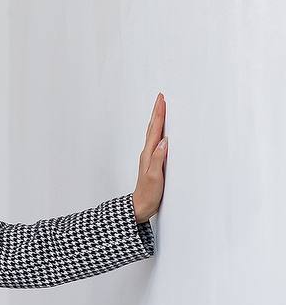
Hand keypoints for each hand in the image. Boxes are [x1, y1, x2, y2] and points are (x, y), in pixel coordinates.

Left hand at [133, 92, 167, 222]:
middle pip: (152, 128)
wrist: (140, 206)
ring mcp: (148, 157)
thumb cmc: (148, 194)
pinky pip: (155, 142)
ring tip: (160, 109)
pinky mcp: (151, 162)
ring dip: (157, 120)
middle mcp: (147, 153)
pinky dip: (158, 132)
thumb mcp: (154, 177)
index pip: (155, 130)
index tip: (161, 100)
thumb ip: (158, 158)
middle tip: (160, 98)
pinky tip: (160, 132)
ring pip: (153, 133)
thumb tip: (164, 141)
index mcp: (148, 154)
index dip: (159, 114)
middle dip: (157, 112)